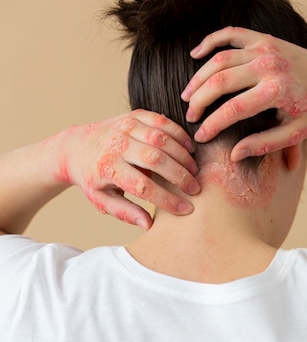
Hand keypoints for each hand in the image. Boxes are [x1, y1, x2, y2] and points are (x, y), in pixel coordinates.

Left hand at [59, 110, 199, 228]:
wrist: (77, 147)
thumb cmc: (93, 177)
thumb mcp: (102, 199)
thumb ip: (125, 212)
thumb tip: (148, 225)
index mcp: (108, 169)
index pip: (143, 187)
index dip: (167, 200)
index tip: (185, 209)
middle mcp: (117, 145)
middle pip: (155, 160)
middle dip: (180, 176)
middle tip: (195, 189)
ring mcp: (126, 127)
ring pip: (161, 139)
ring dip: (182, 155)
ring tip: (194, 170)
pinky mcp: (134, 116)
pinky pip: (162, 122)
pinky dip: (179, 134)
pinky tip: (189, 149)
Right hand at [181, 27, 306, 159]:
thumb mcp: (294, 134)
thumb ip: (264, 144)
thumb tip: (234, 154)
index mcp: (276, 91)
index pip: (232, 109)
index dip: (212, 125)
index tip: (200, 137)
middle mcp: (268, 66)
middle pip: (220, 81)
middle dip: (199, 101)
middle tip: (189, 117)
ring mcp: (265, 48)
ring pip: (219, 58)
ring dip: (199, 77)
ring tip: (187, 96)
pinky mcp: (264, 39)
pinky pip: (230, 34)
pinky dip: (211, 41)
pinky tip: (195, 54)